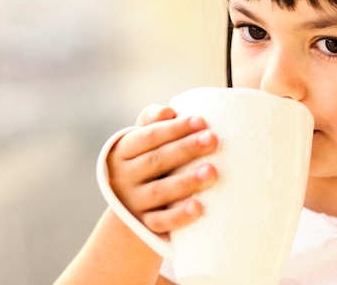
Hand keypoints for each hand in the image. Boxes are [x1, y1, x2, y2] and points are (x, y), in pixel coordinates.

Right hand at [106, 105, 217, 237]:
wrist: (128, 210)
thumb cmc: (146, 162)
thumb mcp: (142, 141)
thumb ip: (153, 122)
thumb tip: (169, 111)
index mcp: (123, 151)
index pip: (148, 136)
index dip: (174, 129)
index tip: (201, 121)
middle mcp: (124, 176)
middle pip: (156, 161)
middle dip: (186, 149)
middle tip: (213, 139)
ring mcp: (133, 203)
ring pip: (159, 192)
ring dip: (186, 182)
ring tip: (212, 172)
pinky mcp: (144, 226)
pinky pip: (161, 222)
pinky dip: (178, 216)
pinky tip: (198, 208)